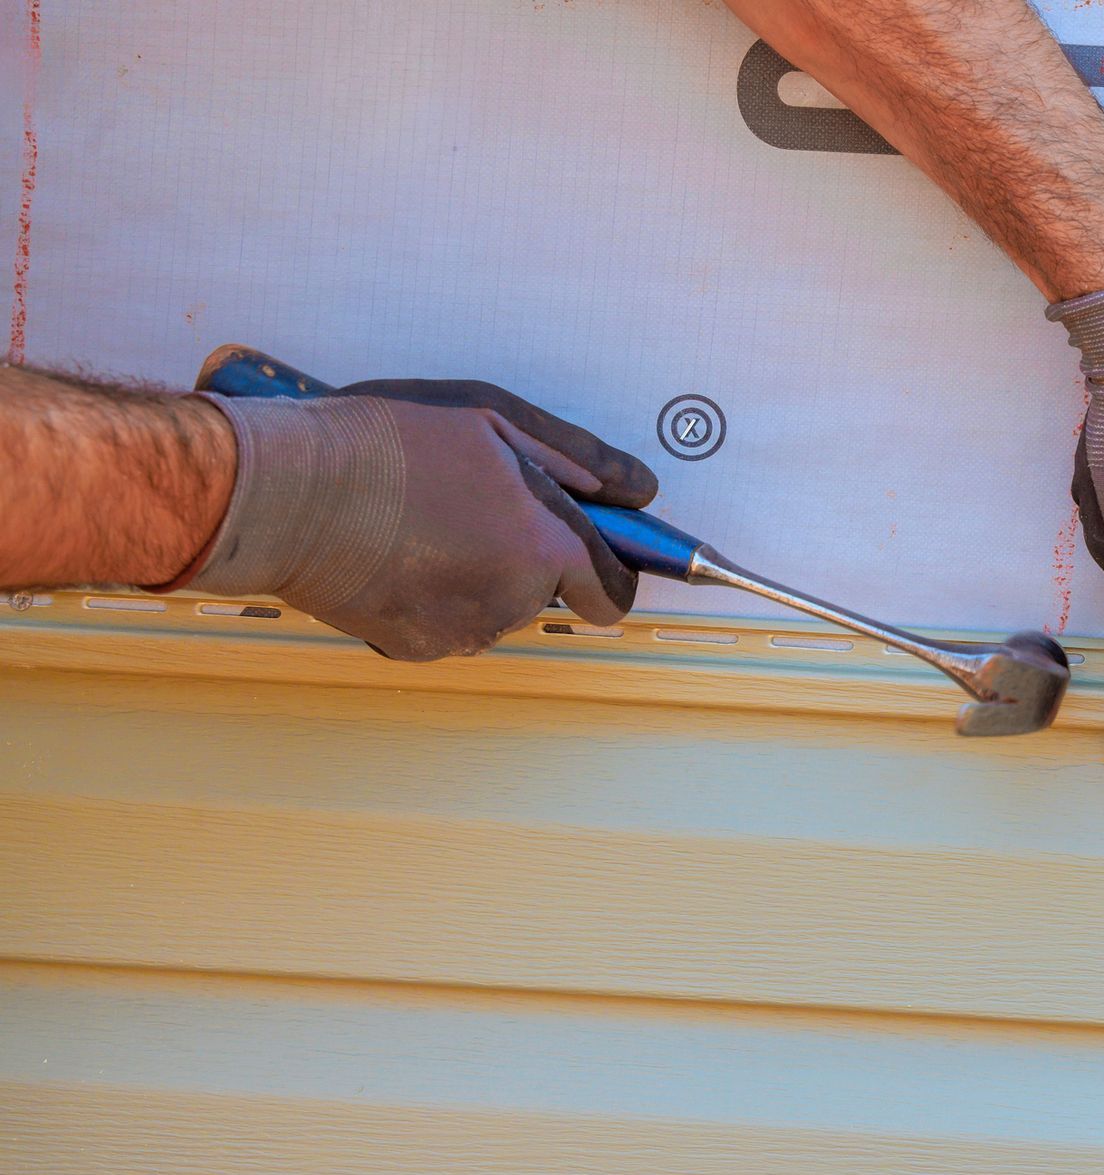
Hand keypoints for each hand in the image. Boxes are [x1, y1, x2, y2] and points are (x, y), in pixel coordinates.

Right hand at [189, 381, 655, 659]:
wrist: (285, 494)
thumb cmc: (389, 444)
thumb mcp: (497, 420)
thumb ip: (582, 462)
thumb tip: (641, 493)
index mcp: (544, 551)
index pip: (614, 594)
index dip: (608, 569)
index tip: (590, 547)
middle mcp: (512, 604)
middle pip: (546, 591)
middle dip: (524, 553)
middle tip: (472, 500)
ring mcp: (461, 632)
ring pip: (494, 606)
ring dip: (476, 571)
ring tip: (423, 518)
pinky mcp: (412, 647)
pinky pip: (445, 622)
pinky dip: (431, 592)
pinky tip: (394, 550)